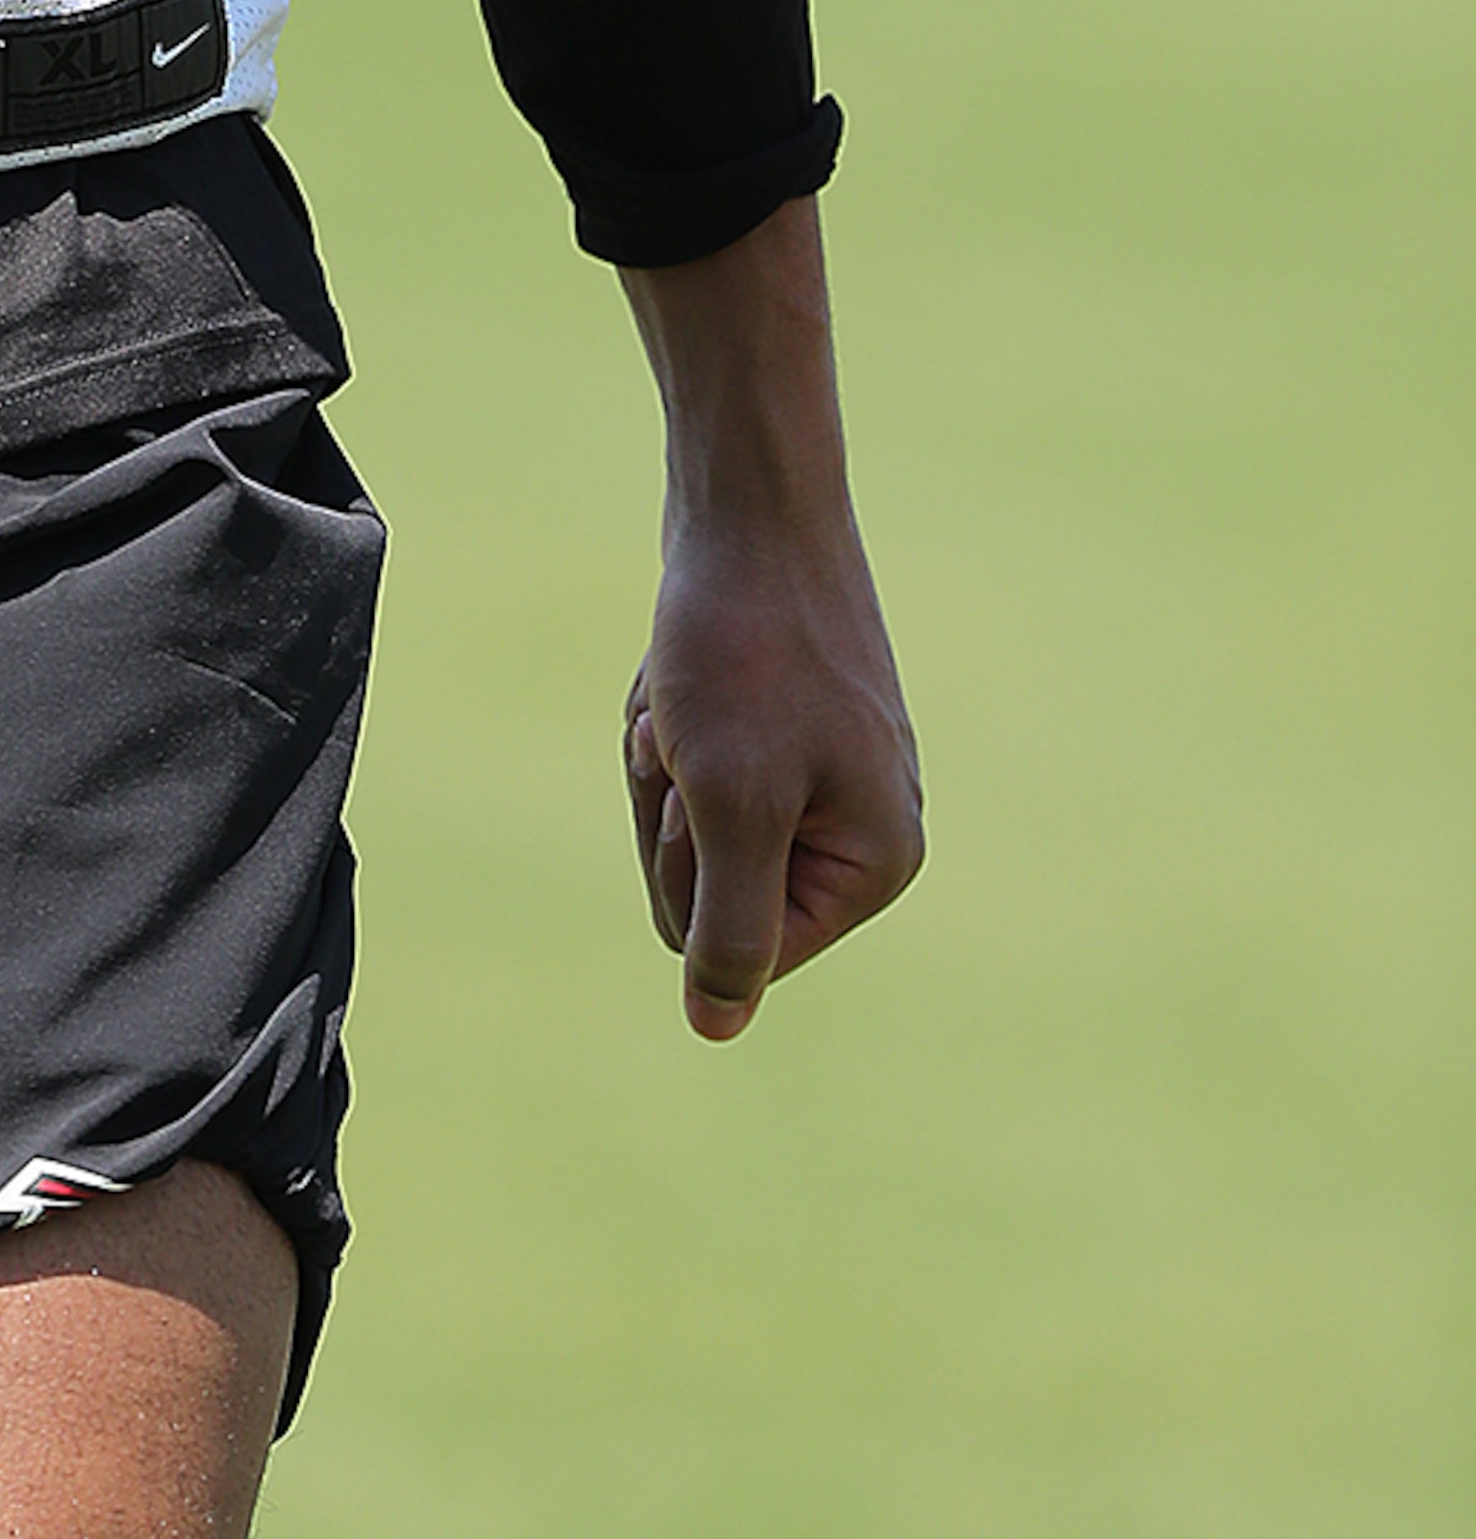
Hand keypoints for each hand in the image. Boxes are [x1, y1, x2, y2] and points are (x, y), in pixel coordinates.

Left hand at [622, 505, 921, 1040]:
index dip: (691, 866)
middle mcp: (863, 832)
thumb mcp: (730, 804)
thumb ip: (729, 930)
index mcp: (876, 866)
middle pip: (708, 891)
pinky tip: (681, 673)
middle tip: (691, 723)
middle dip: (673, 808)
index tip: (709, 777)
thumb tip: (715, 1028)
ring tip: (687, 692)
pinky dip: (666, 723)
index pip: (736, 947)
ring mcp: (823, 779)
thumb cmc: (745, 652)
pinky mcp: (781, 731)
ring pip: (690, 826)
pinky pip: (693, 767)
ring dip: (662, 761)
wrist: (748, 510)